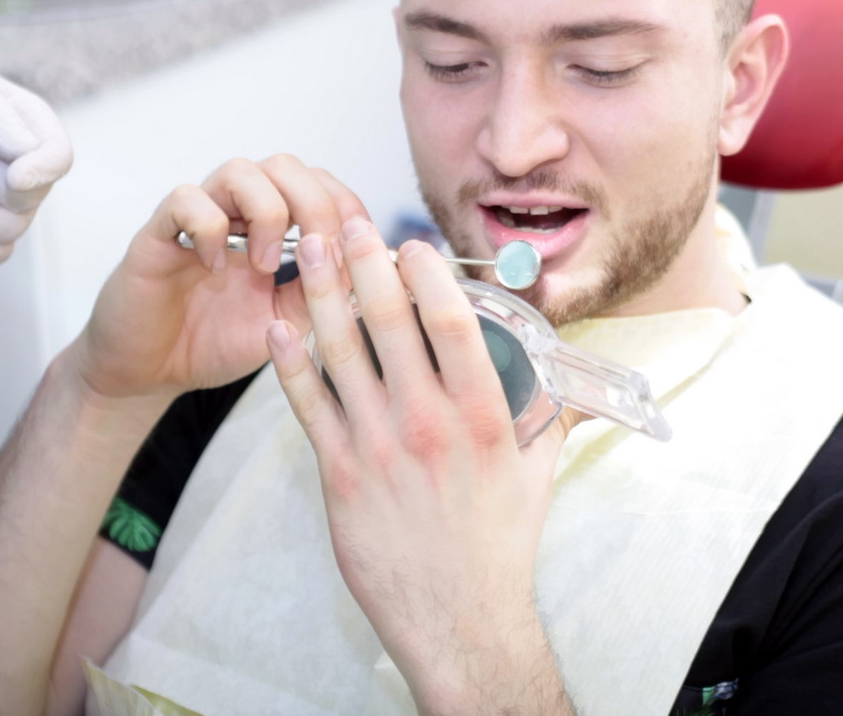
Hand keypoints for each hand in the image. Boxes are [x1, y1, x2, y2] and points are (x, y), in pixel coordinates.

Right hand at [76, 156, 367, 404]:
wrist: (149, 372)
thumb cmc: (212, 342)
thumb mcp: (284, 324)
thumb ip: (321, 293)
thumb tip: (370, 268)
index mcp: (271, 227)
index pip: (319, 185)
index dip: (346, 207)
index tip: (357, 249)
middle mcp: (236, 212)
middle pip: (286, 166)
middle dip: (315, 205)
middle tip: (316, 254)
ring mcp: (196, 218)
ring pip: (240, 170)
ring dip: (266, 213)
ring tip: (264, 265)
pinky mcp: (157, 234)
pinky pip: (186, 200)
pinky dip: (210, 228)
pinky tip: (215, 266)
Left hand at [268, 219, 575, 715]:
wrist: (459, 618)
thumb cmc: (498, 546)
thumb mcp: (538, 472)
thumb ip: (546, 416)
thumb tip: (564, 380)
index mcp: (483, 415)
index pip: (449, 320)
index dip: (426, 272)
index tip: (410, 245)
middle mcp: (429, 423)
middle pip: (389, 321)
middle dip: (365, 263)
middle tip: (348, 223)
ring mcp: (379, 448)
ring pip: (340, 352)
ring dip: (323, 293)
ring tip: (311, 250)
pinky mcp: (340, 476)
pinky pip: (308, 406)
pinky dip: (289, 363)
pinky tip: (278, 328)